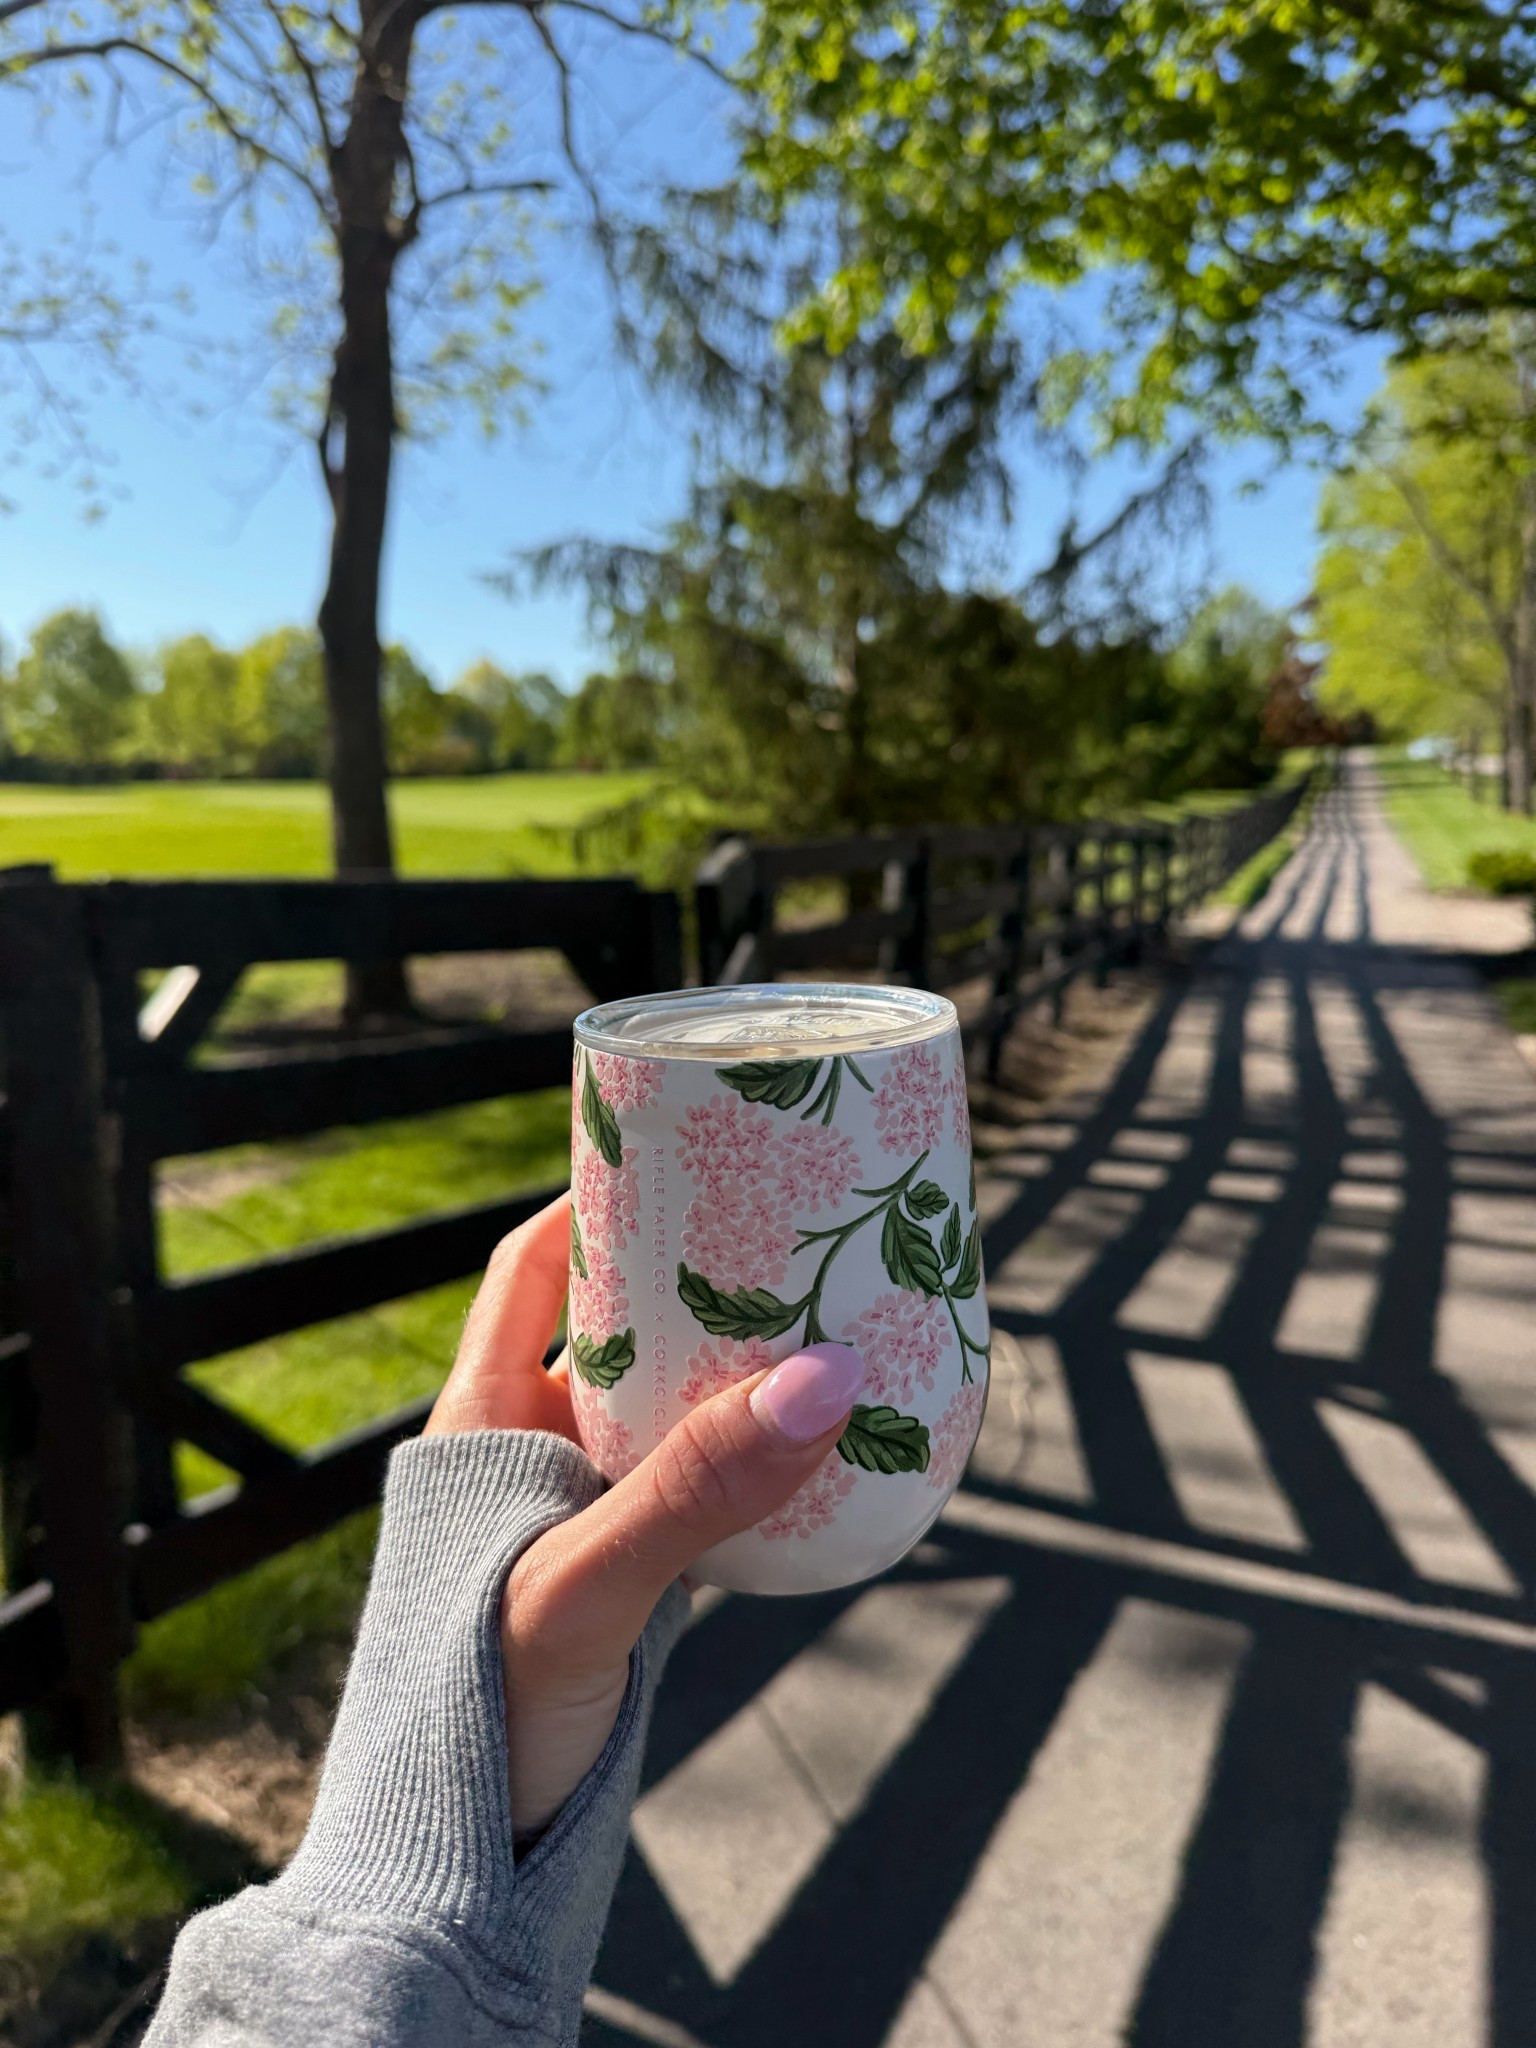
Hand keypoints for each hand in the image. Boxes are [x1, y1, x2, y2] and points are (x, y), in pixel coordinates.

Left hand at [425, 1195, 864, 1838]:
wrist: (457, 1870)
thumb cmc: (475, 1715)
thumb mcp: (584, 1587)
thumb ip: (695, 1489)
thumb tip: (822, 1377)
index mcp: (481, 1421)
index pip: (528, 1267)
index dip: (592, 1198)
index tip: (677, 1149)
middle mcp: (529, 1452)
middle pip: (614, 1325)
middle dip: (694, 1277)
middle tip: (787, 1230)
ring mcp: (580, 1514)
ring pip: (664, 1407)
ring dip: (732, 1369)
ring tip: (823, 1319)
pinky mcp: (627, 1579)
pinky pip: (696, 1487)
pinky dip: (751, 1458)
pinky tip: (817, 1446)